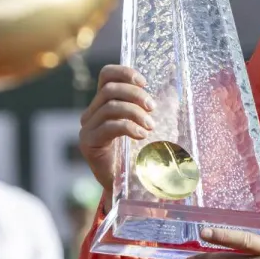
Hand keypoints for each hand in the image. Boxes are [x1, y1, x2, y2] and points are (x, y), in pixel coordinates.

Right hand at [78, 65, 154, 190]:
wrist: (126, 185)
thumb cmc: (138, 153)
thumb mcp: (145, 124)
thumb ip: (151, 107)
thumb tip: (172, 90)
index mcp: (103, 104)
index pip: (106, 75)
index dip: (124, 73)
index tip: (144, 82)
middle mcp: (91, 113)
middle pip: (109, 89)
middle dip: (135, 95)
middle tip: (152, 108)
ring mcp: (87, 128)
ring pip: (110, 106)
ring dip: (134, 112)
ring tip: (150, 125)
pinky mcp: (89, 143)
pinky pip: (109, 126)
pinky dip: (129, 127)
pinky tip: (141, 135)